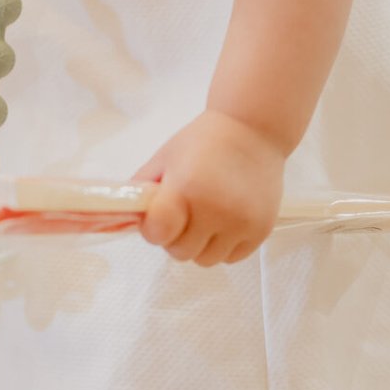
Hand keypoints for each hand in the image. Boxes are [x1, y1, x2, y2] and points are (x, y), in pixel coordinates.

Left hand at [129, 110, 285, 266]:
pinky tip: (226, 220)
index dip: (153, 229)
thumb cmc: (204, 141)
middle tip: (184, 213)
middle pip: (180, 253)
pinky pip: (232, 257)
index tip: (159, 217)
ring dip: (201, 244)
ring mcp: (241, 222)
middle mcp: (215, 209)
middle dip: (176, 237)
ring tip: (206, 217)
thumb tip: (128, 219)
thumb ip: (143, 190)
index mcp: (186, 188)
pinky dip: (224, 245)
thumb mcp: (165, 158)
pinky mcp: (261, 230)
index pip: (157, 234)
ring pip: (206, 260)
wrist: (253, 129)